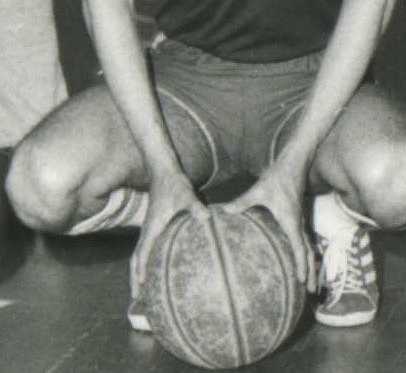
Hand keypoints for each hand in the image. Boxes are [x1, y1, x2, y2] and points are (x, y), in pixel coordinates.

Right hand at [130, 170, 208, 299]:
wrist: (163, 169)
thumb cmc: (173, 182)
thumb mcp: (186, 194)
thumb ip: (195, 207)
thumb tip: (206, 218)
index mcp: (152, 227)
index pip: (141, 254)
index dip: (139, 272)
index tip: (139, 290)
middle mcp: (148, 230)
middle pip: (136, 259)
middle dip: (135, 279)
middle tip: (136, 299)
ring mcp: (150, 227)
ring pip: (140, 254)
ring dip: (139, 271)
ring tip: (143, 290)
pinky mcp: (155, 223)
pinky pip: (148, 247)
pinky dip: (147, 260)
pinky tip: (159, 266)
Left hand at [222, 165, 315, 292]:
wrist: (293, 163)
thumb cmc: (277, 177)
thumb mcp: (258, 190)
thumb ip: (243, 202)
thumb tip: (225, 210)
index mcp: (290, 221)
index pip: (298, 248)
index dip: (301, 265)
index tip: (302, 281)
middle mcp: (298, 223)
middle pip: (308, 252)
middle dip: (311, 271)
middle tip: (312, 291)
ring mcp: (300, 220)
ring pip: (309, 246)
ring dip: (311, 264)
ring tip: (311, 281)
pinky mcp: (298, 215)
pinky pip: (305, 239)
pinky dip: (307, 252)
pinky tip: (303, 258)